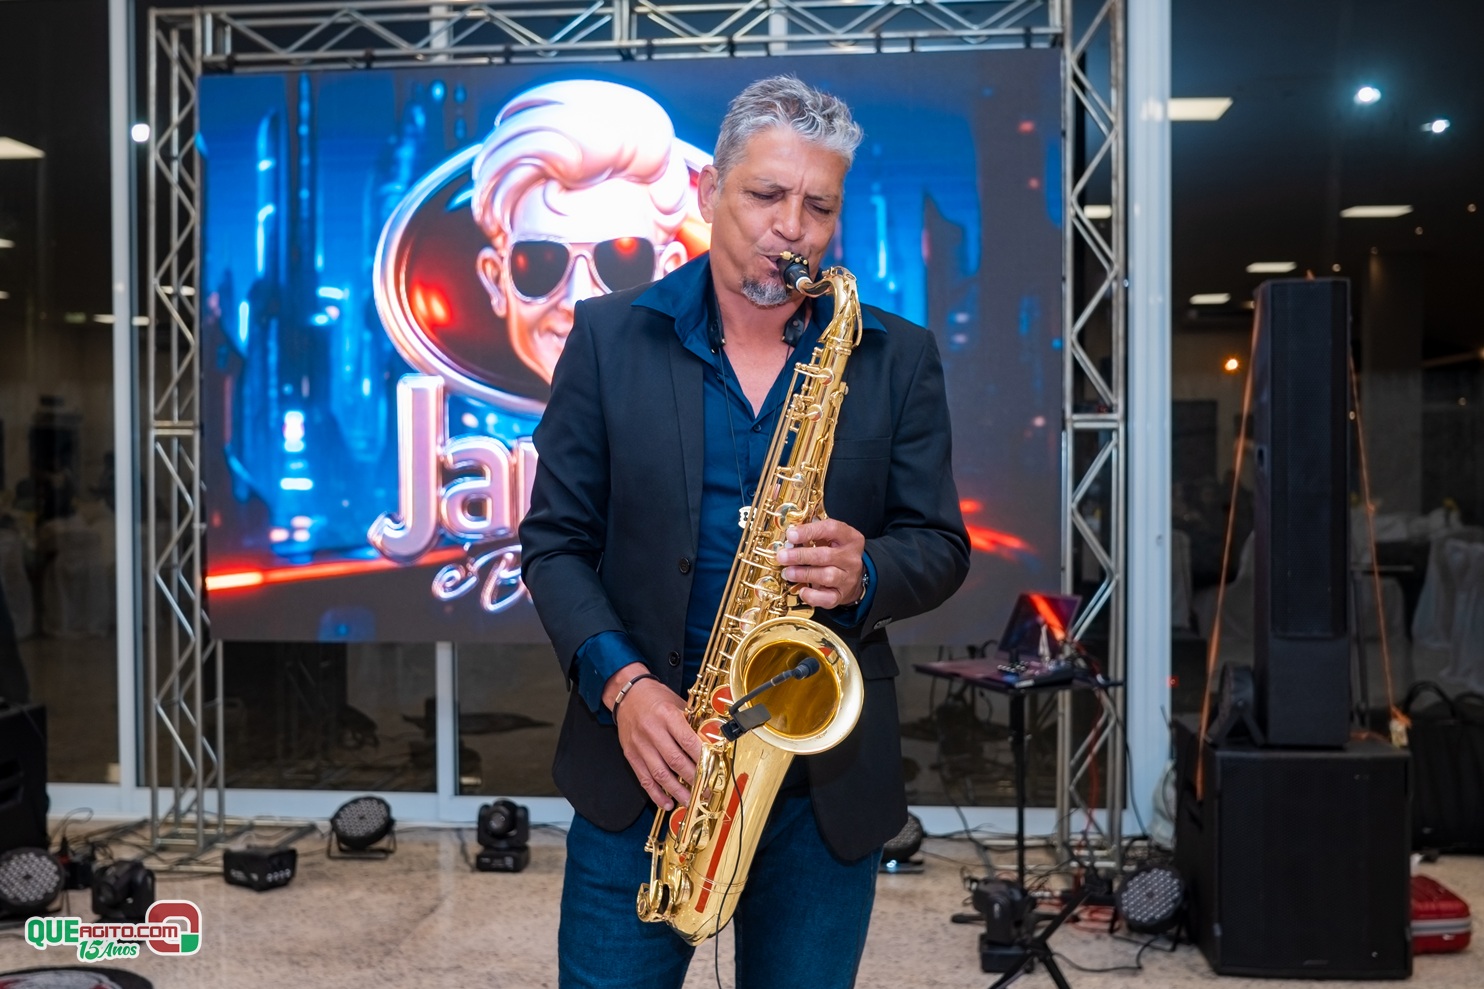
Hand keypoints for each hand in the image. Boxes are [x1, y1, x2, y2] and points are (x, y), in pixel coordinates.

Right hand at [604, 664, 702, 810]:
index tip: (713, 769)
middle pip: (675, 760)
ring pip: (660, 774)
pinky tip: (666, 802)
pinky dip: (655, 793)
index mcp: (667, 715)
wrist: (627, 693)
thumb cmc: (655, 697)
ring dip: (676, 791)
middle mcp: (652, 731)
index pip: (688, 741)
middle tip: (706, 789)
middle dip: (693, 778)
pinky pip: (644, 778)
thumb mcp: (677, 703)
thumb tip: (711, 741)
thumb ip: (692, 722)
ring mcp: (640, 745)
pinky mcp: (631, 755)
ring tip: (690, 801)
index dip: (702, 758)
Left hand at [775, 518, 866, 608]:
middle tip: (783, 556)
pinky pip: (827, 598)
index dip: (809, 531)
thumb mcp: (830, 539)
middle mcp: (851, 558)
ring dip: (803, 574)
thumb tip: (790, 536)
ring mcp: (848, 578)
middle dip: (800, 556)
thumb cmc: (836, 554)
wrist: (853, 578)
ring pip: (826, 576)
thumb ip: (813, 535)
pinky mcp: (842, 595)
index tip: (791, 535)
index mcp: (850, 538)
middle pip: (826, 555)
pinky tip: (802, 590)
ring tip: (788, 572)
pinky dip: (812, 596)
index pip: (831, 529)